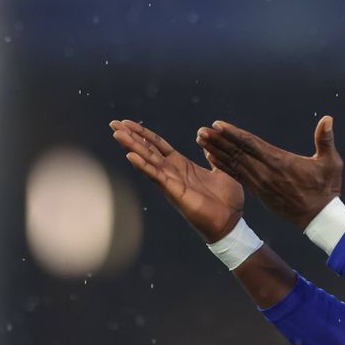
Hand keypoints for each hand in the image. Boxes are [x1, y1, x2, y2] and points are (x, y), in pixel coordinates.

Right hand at [109, 119, 243, 242]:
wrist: (231, 221)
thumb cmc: (227, 199)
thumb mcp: (222, 169)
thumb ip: (212, 154)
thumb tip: (205, 138)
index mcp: (182, 165)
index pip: (158, 145)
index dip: (144, 133)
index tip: (127, 123)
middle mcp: (173, 172)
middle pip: (148, 150)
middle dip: (131, 137)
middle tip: (113, 124)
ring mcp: (172, 182)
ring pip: (148, 160)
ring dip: (133, 147)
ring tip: (117, 134)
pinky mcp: (175, 192)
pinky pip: (157, 176)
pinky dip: (144, 166)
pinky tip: (131, 156)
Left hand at [195, 116, 342, 229]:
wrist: (318, 217)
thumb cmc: (326, 188)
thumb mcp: (331, 163)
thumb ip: (326, 140)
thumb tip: (328, 119)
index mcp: (279, 162)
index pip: (251, 144)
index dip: (233, 134)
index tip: (217, 125)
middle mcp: (265, 172)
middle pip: (236, 153)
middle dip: (218, 141)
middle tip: (201, 131)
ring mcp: (260, 183)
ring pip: (233, 164)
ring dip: (216, 152)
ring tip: (200, 140)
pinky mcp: (258, 192)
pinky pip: (236, 176)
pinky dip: (223, 166)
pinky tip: (211, 158)